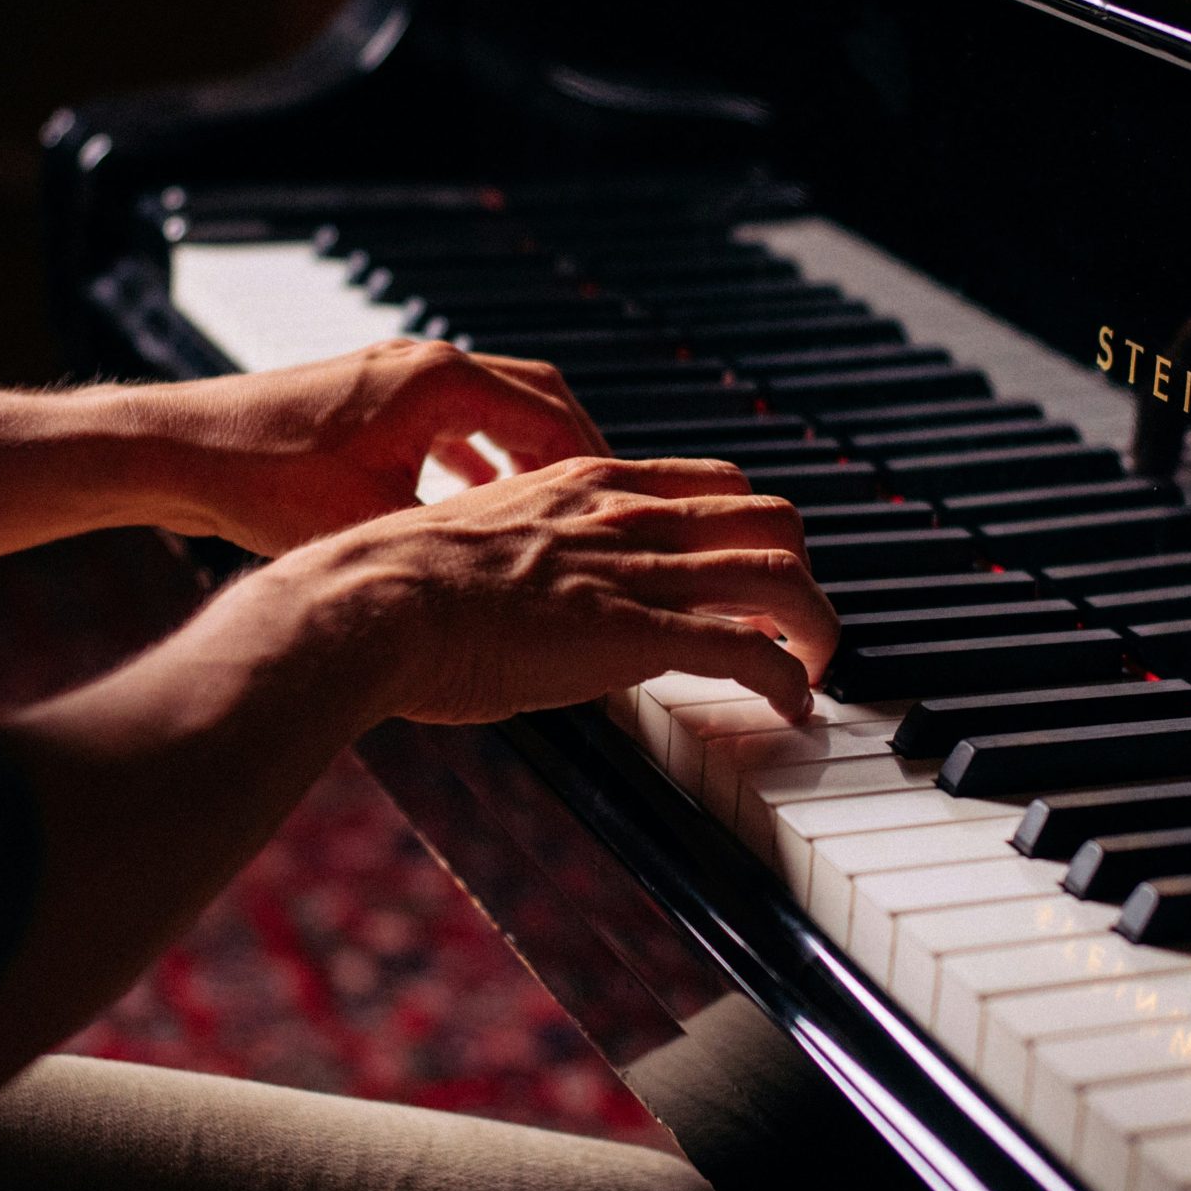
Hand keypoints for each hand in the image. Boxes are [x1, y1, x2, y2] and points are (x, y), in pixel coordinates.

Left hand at [145, 338, 608, 555]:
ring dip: (524, 450)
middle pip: (533, 395)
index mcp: (438, 382)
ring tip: (556, 506)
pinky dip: (475, 453)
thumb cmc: (262, 482)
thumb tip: (517, 583)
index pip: (551, 412)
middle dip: (573, 449)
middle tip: (607, 503)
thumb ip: (455, 541)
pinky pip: (447, 417)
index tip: (625, 505)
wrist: (176, 451)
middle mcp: (421, 365)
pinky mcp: (365, 396)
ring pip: (489, 404)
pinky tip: (476, 501)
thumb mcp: (376, 524)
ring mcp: (391, 375)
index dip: (596, 462)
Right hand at [269, 455, 837, 723]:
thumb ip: (525, 555)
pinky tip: (791, 707)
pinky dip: (787, 680)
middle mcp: (626, 515)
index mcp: (587, 484)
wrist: (373, 602)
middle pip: (769, 518)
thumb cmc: (399, 585)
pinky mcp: (636, 634)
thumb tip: (525, 591)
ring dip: (817, 628)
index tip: (753, 570)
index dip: (751, 528)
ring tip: (817, 668)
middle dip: (801, 570)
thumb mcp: (477, 539)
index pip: (712, 484)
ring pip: (781, 577)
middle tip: (797, 621)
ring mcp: (636, 572)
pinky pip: (747, 650)